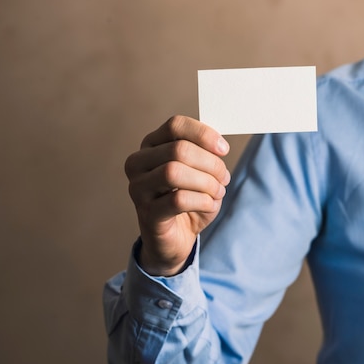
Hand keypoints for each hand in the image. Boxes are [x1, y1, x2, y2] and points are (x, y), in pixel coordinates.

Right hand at [124, 116, 230, 275]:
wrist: (176, 238)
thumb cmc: (189, 200)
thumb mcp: (201, 173)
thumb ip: (206, 155)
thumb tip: (218, 146)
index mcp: (151, 146)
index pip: (175, 125)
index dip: (204, 134)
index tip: (223, 149)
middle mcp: (138, 163)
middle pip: (179, 149)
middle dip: (210, 164)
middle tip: (224, 178)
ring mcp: (138, 189)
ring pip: (174, 172)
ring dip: (206, 182)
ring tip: (218, 192)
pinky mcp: (147, 214)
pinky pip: (178, 200)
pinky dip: (202, 201)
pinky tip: (209, 205)